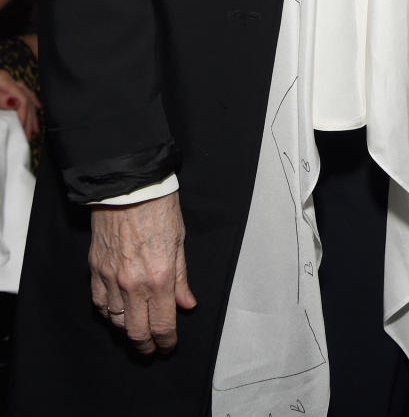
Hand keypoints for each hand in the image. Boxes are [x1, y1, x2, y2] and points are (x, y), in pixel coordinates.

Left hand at [0, 67, 39, 139]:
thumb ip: (0, 99)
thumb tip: (15, 103)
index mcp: (3, 80)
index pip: (21, 97)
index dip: (24, 114)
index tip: (23, 129)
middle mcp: (7, 79)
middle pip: (25, 96)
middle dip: (29, 117)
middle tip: (30, 135)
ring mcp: (5, 81)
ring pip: (25, 95)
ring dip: (31, 112)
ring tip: (35, 128)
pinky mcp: (3, 85)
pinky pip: (21, 92)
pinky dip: (29, 100)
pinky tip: (36, 106)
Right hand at [89, 193, 196, 353]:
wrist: (129, 186)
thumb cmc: (158, 207)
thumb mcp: (180, 241)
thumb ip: (181, 278)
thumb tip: (187, 304)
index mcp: (160, 277)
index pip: (162, 325)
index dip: (166, 342)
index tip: (169, 346)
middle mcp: (134, 283)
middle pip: (136, 332)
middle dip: (146, 346)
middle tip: (152, 348)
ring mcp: (111, 278)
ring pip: (115, 322)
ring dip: (127, 330)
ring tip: (136, 330)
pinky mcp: (95, 269)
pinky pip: (99, 304)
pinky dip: (108, 314)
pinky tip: (117, 313)